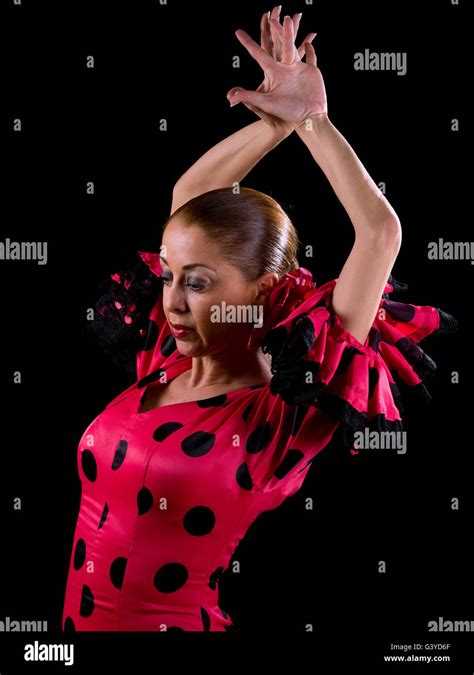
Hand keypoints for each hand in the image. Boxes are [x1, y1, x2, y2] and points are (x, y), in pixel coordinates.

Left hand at [226, 8, 327, 127]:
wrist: (305, 120)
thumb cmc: (285, 114)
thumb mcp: (265, 104)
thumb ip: (249, 98)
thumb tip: (230, 99)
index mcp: (274, 73)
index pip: (259, 54)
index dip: (249, 43)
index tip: (238, 32)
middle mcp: (285, 69)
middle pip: (279, 43)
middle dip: (276, 28)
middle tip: (274, 10)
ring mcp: (298, 70)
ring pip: (295, 45)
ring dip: (293, 31)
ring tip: (293, 16)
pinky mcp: (311, 72)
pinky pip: (311, 57)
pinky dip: (311, 49)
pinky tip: (310, 39)